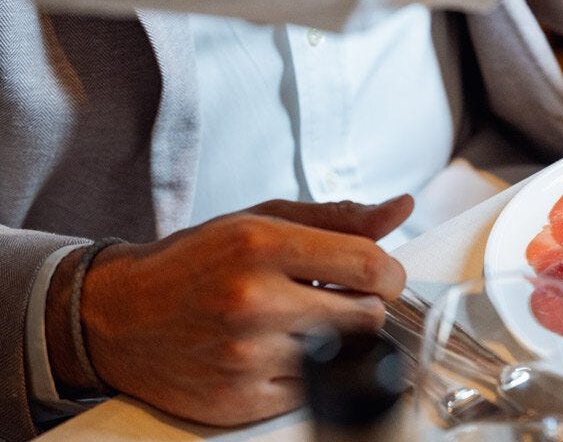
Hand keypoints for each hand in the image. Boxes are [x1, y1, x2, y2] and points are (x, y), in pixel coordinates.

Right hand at [53, 195, 414, 425]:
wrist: (115, 316)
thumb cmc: (194, 263)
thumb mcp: (261, 221)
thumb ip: (338, 218)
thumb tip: (400, 209)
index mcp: (261, 245)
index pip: (371, 266)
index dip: (389, 273)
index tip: (378, 275)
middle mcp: (253, 301)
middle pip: (368, 316)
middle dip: (363, 306)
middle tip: (334, 298)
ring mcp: (246, 356)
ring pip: (345, 356)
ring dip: (334, 341)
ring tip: (299, 323)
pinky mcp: (240, 399)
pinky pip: (312, 391)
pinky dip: (306, 373)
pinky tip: (276, 351)